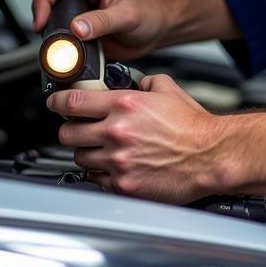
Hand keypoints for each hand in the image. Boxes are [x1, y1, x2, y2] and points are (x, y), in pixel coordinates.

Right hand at [31, 0, 164, 60]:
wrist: (157, 29)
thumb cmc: (149, 14)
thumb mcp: (128, 17)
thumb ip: (102, 22)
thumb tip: (76, 28)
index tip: (41, 20)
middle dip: (42, 12)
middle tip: (44, 35)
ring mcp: (80, 2)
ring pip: (51, 10)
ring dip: (49, 26)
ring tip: (54, 43)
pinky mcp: (79, 18)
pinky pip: (60, 25)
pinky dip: (57, 37)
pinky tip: (62, 47)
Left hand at [51, 74, 217, 202]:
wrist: (210, 155)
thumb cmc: (193, 126)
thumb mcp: (168, 90)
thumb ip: (146, 82)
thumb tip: (135, 82)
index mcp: (125, 105)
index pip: (73, 101)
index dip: (58, 101)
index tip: (55, 102)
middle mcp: (117, 132)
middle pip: (68, 133)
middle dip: (70, 130)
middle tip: (78, 129)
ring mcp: (118, 161)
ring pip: (79, 158)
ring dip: (86, 152)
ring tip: (100, 149)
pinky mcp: (123, 184)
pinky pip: (95, 179)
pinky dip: (99, 173)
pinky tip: (112, 166)